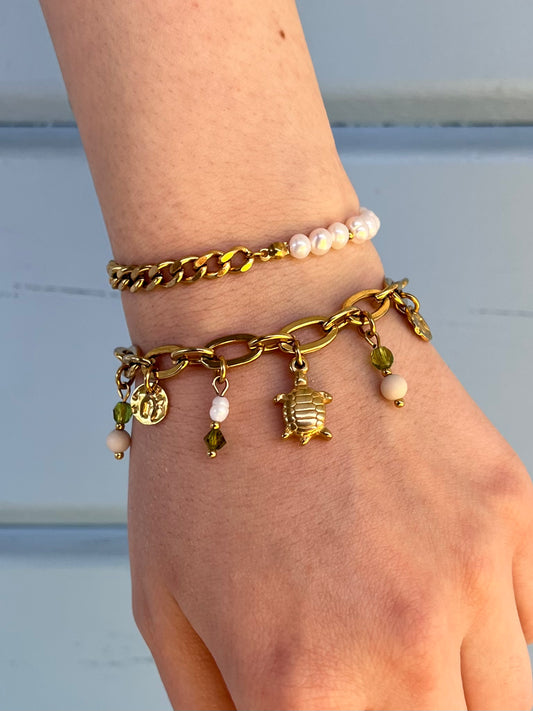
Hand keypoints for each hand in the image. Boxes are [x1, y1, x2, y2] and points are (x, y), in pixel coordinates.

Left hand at [125, 244, 532, 709]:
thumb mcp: (164, 606)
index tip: (329, 705)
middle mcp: (404, 641)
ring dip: (457, 694)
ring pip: (508, 705)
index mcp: (300, 682)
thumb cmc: (199, 454)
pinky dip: (500, 637)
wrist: (262, 327)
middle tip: (367, 685)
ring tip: (405, 650)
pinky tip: (451, 606)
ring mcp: (471, 571)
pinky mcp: (510, 509)